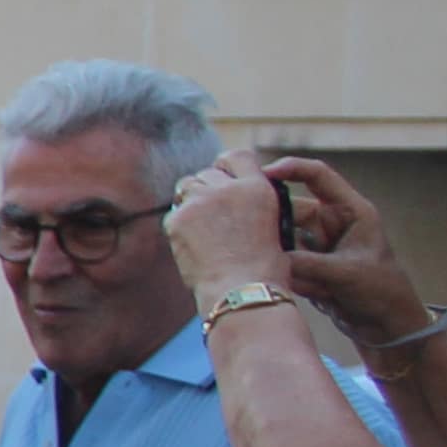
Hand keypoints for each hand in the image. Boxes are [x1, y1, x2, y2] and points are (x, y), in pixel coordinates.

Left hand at [170, 159, 294, 294]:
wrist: (243, 289)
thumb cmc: (263, 268)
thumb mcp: (273, 224)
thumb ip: (251, 202)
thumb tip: (231, 197)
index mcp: (258, 187)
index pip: (235, 157)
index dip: (227, 167)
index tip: (224, 178)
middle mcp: (228, 188)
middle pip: (206, 173)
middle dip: (208, 188)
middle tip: (212, 214)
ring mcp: (201, 201)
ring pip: (186, 186)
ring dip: (191, 200)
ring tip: (202, 226)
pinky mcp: (178, 219)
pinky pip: (173, 213)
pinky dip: (180, 224)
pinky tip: (192, 243)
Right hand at [270, 158, 433, 347]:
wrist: (387, 326)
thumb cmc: (381, 291)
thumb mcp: (345, 273)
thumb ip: (305, 263)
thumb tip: (267, 257)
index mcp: (350, 211)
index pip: (318, 176)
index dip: (290, 169)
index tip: (263, 174)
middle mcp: (330, 223)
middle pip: (290, 210)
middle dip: (273, 224)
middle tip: (252, 235)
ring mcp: (316, 245)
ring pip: (282, 239)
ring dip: (280, 256)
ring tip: (286, 273)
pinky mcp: (306, 266)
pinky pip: (283, 262)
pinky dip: (283, 273)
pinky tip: (296, 288)